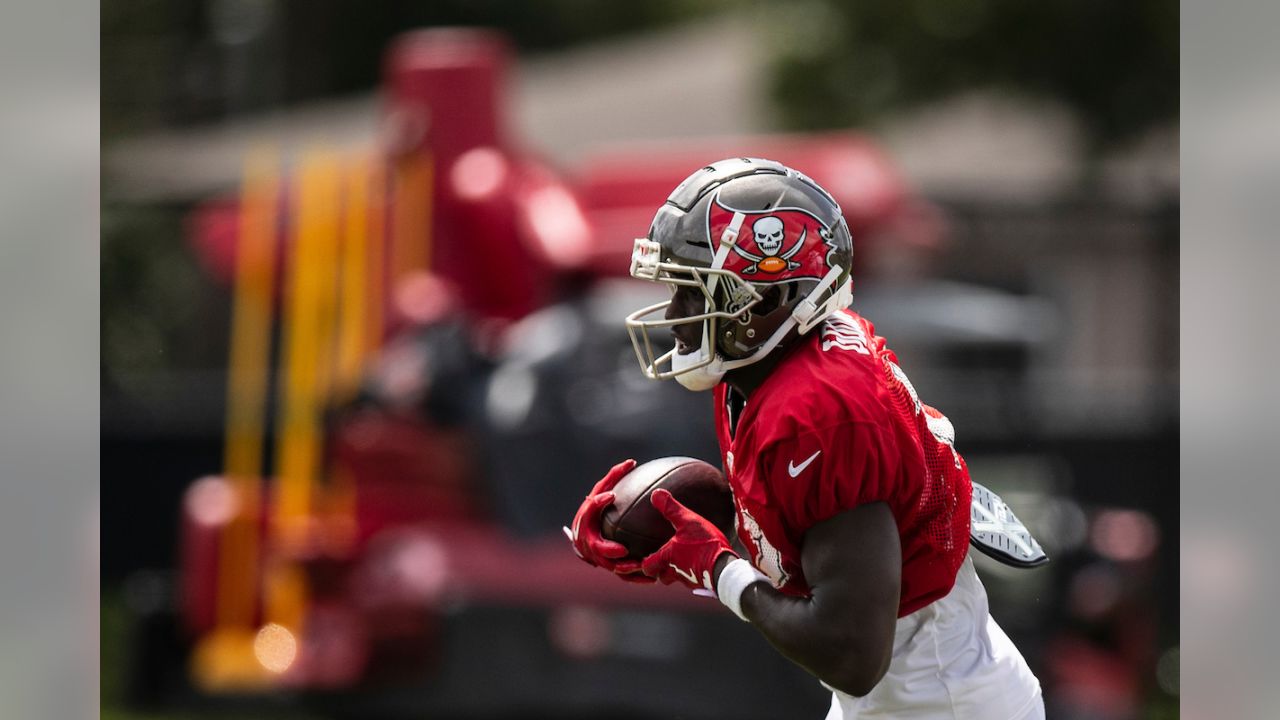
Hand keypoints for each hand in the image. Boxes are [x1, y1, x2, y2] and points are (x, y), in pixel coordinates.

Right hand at [564, 459, 654, 582]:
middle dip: (608, 550)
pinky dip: (637, 578)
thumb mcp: (601, 492)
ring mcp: (599, 558)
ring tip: (641, 566)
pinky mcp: (611, 568)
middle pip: (597, 550)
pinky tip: (654, 578)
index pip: (589, 512)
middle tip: (623, 550)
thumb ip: (613, 478)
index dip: (597, 503)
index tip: (611, 495)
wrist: (585, 535)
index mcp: (586, 522)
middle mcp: (589, 543)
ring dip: (625, 568)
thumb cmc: (596, 509)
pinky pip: (624, 576)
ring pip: (612, 567)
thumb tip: (632, 461)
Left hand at [641, 489, 735, 590]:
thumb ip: (671, 509)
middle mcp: (675, 571)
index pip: (648, 566)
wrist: (725, 568)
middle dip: (660, 571)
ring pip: (677, 579)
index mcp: (667, 557)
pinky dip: (692, 573)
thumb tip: (656, 494)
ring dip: (676, 572)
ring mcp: (689, 579)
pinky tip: (699, 564)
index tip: (645, 560)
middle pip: (661, 577)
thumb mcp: (687, 521)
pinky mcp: (703, 582)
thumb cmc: (704, 544)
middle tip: (661, 562)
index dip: (645, 564)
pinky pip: (693, 579)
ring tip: (681, 562)